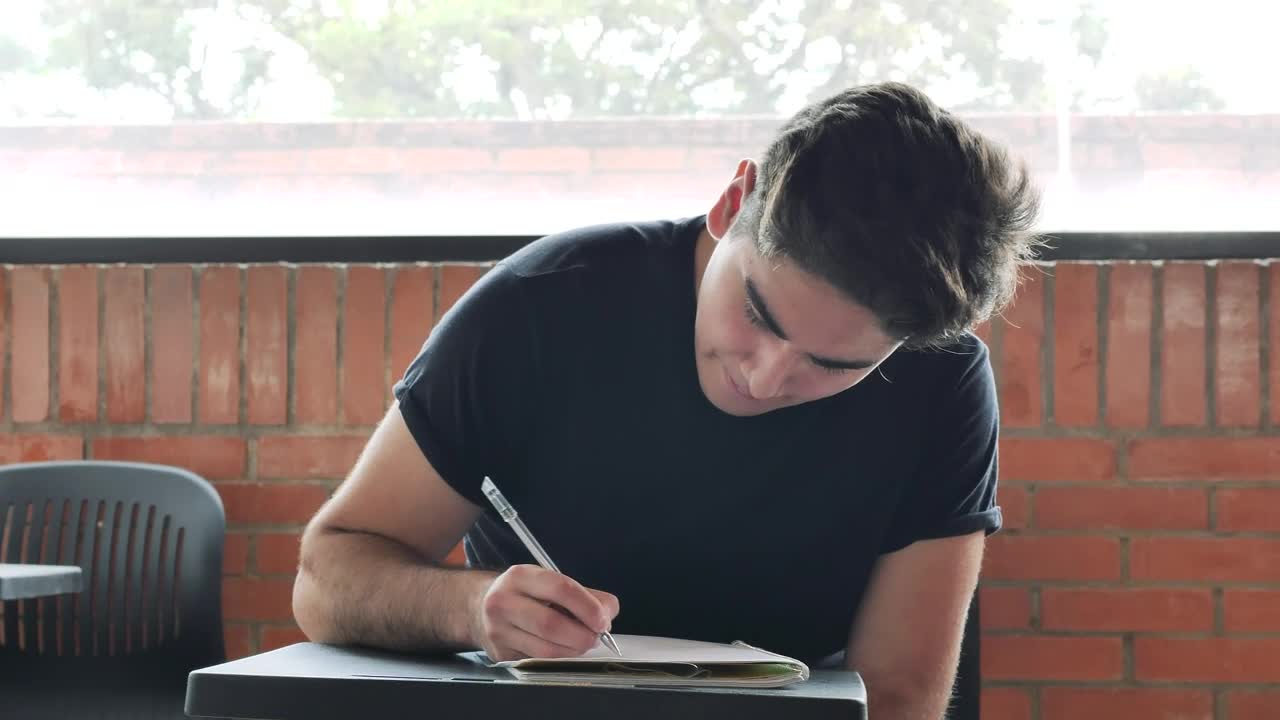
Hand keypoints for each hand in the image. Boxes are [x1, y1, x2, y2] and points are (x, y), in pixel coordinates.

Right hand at [470, 564, 619, 661]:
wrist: (478, 607)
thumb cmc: (524, 594)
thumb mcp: (548, 582)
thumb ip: (584, 594)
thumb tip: (608, 612)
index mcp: (520, 576)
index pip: (560, 588)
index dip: (587, 607)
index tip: (603, 620)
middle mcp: (504, 601)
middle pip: (551, 624)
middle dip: (582, 635)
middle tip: (596, 637)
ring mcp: (498, 630)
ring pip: (545, 649)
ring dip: (573, 650)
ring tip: (582, 643)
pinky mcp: (499, 653)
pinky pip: (537, 661)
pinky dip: (558, 659)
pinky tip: (563, 649)